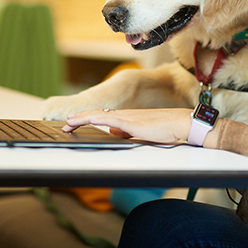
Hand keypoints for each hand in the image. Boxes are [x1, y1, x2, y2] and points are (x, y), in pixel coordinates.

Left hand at [63, 108, 193, 144]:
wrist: (180, 123)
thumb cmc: (167, 128)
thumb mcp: (143, 132)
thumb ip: (127, 132)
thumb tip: (113, 133)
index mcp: (128, 117)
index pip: (103, 116)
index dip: (88, 118)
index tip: (76, 123)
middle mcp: (126, 115)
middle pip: (97, 114)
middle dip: (80, 118)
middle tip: (66, 123)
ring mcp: (128, 117)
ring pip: (99, 115)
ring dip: (83, 119)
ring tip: (69, 122)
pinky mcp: (132, 123)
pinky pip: (110, 119)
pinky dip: (96, 119)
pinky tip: (87, 120)